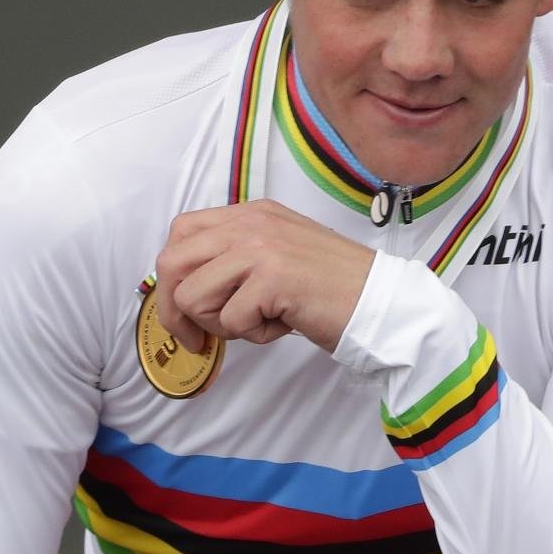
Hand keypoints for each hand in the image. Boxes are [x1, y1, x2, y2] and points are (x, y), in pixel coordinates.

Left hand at [154, 200, 375, 353]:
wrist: (380, 301)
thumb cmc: (331, 288)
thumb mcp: (277, 256)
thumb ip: (235, 261)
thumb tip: (185, 293)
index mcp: (250, 214)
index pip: (180, 234)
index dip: (173, 278)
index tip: (186, 312)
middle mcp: (250, 223)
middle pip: (171, 264)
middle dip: (177, 311)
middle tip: (198, 339)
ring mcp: (259, 248)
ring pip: (193, 296)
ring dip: (221, 323)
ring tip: (260, 321)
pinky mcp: (271, 278)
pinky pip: (230, 321)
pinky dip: (255, 334)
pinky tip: (284, 323)